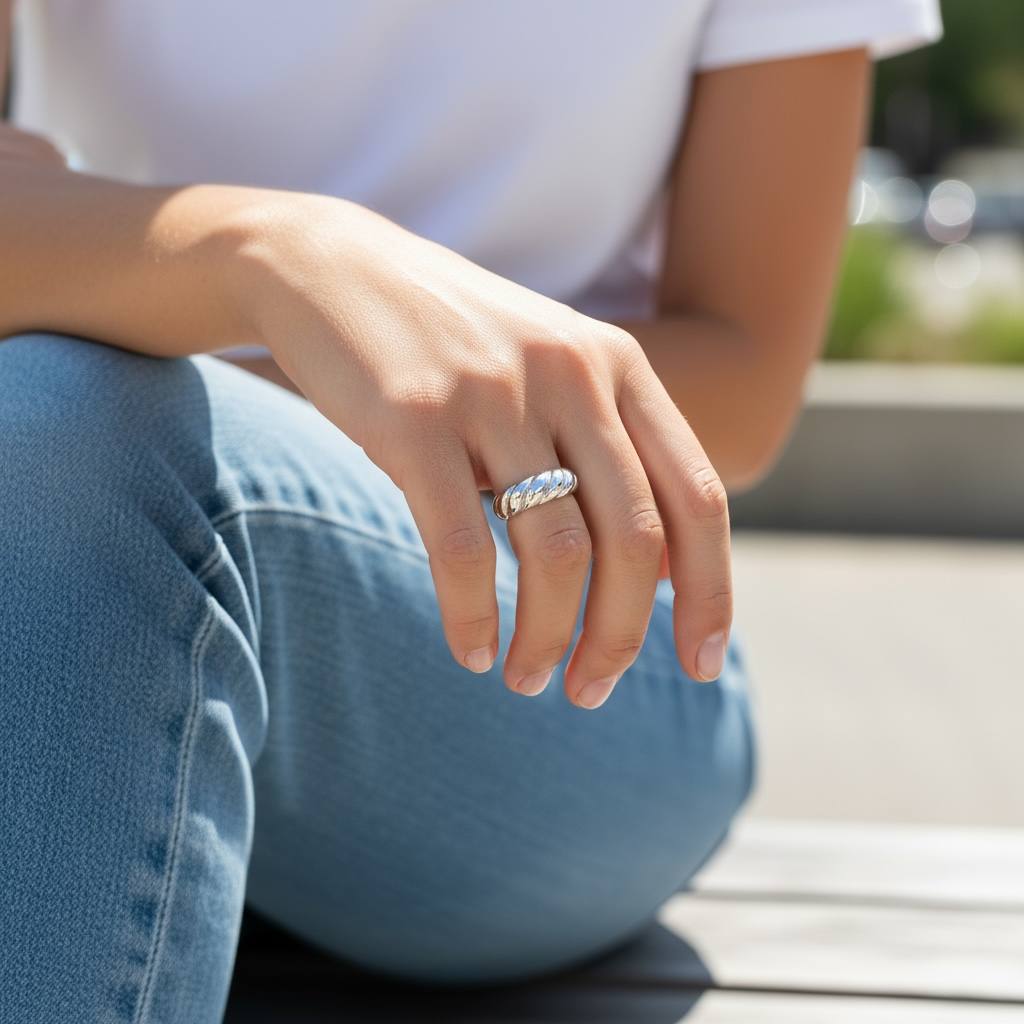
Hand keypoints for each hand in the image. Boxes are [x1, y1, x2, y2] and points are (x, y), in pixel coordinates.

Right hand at [236, 195, 731, 707]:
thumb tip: (656, 573)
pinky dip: (474, 616)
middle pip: (636, 540)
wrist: (329, 267)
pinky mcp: (414, 419)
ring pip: (558, 553)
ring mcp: (494, 393)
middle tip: (590, 692)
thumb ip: (607, 452)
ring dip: (551, 638)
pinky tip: (472, 649)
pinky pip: (463, 549)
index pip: (698, 497)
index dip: (710, 593)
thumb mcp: (548, 371)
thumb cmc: (448, 342)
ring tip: (529, 679)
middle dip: (623, 636)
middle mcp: (571, 373)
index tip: (700, 666)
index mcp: (618, 366)